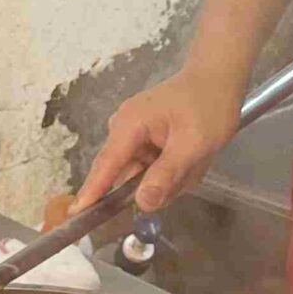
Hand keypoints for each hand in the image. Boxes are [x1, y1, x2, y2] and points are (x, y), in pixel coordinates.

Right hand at [71, 66, 243, 215]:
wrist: (218, 78)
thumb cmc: (208, 105)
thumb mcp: (193, 144)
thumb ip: (166, 174)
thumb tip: (142, 203)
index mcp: (129, 125)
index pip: (106, 165)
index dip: (91, 192)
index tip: (74, 216)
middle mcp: (123, 129)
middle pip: (127, 176)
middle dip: (159, 182)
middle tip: (189, 169)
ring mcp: (133, 135)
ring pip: (142, 176)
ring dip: (169, 178)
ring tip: (194, 160)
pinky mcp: (143, 140)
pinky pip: (151, 168)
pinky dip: (171, 170)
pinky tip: (189, 158)